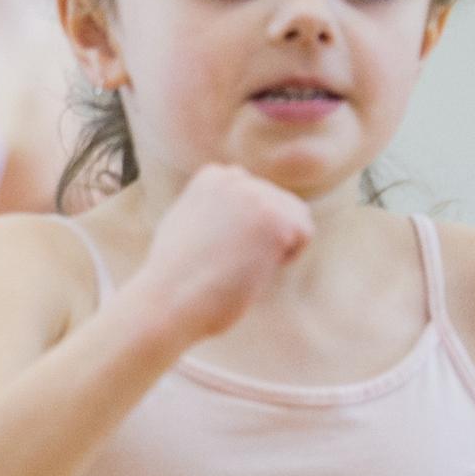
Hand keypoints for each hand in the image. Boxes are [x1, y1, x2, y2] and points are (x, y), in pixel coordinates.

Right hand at [136, 164, 313, 342]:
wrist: (170, 299)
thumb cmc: (175, 274)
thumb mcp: (186, 221)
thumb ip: (212, 202)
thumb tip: (234, 189)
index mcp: (211, 176)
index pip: (257, 195)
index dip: (245, 227)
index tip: (216, 247)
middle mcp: (234, 177)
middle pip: (280, 203)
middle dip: (264, 235)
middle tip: (228, 259)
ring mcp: (256, 195)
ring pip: (296, 216)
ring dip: (277, 243)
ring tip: (241, 261)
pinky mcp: (275, 219)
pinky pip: (304, 235)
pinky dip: (286, 257)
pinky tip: (253, 266)